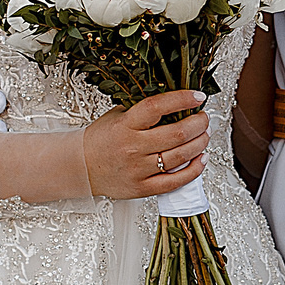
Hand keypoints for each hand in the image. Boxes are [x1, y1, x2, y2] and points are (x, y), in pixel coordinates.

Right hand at [80, 90, 210, 198]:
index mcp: (125, 124)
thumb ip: (143, 109)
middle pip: (177, 133)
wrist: (80, 167)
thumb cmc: (100, 140)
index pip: (157, 107)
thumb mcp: (117, 116)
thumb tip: (176, 100)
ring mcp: (138, 169)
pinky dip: (194, 169)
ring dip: (200, 143)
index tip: (197, 97)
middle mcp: (133, 147)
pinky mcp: (142, 188)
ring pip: (181, 156)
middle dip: (199, 123)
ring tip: (204, 135)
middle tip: (204, 118)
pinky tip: (201, 159)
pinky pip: (175, 181)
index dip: (182, 99)